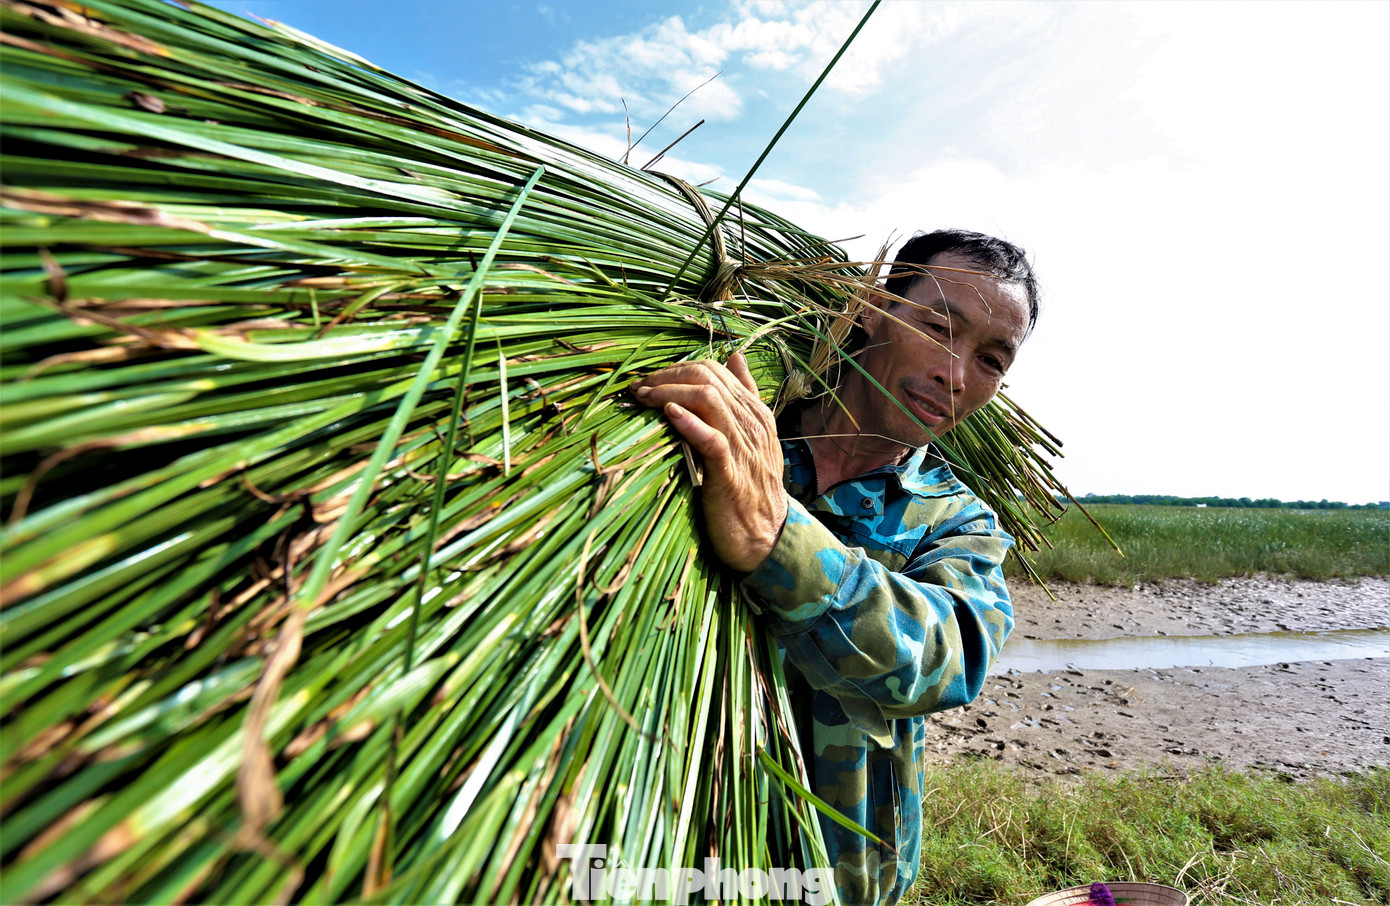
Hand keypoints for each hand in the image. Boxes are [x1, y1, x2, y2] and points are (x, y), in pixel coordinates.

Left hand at [630, 353, 787, 571]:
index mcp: (755, 412)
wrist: (767, 537)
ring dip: (670, 392)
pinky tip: (670, 414)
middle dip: (667, 376)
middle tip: (638, 389)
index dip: (677, 370)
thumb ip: (744, 397)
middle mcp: (751, 424)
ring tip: (643, 398)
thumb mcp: (752, 436)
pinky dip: (690, 423)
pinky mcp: (731, 475)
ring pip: (709, 399)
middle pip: (708, 377)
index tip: (648, 381)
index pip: (716, 370)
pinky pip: (713, 440)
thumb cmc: (751, 488)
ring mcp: (743, 447)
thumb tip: (735, 357)